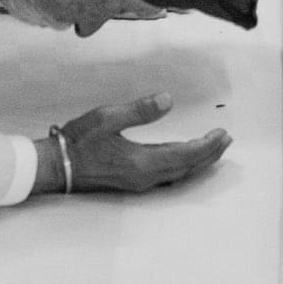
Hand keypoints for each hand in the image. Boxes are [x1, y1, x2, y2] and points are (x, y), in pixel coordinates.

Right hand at [39, 93, 229, 193]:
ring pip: (179, 174)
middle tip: (226, 141)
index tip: (223, 134)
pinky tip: (183, 161)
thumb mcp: (108, 118)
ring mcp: (139, 182)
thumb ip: (140, 110)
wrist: (56, 167)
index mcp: (143, 162)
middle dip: (209, 154)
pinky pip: (168, 176)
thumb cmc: (79, 142)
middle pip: (187, 168)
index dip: (207, 145)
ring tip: (212, 150)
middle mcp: (145, 177)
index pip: (186, 154)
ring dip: (198, 162)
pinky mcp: (132, 182)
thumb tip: (169, 100)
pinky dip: (183, 167)